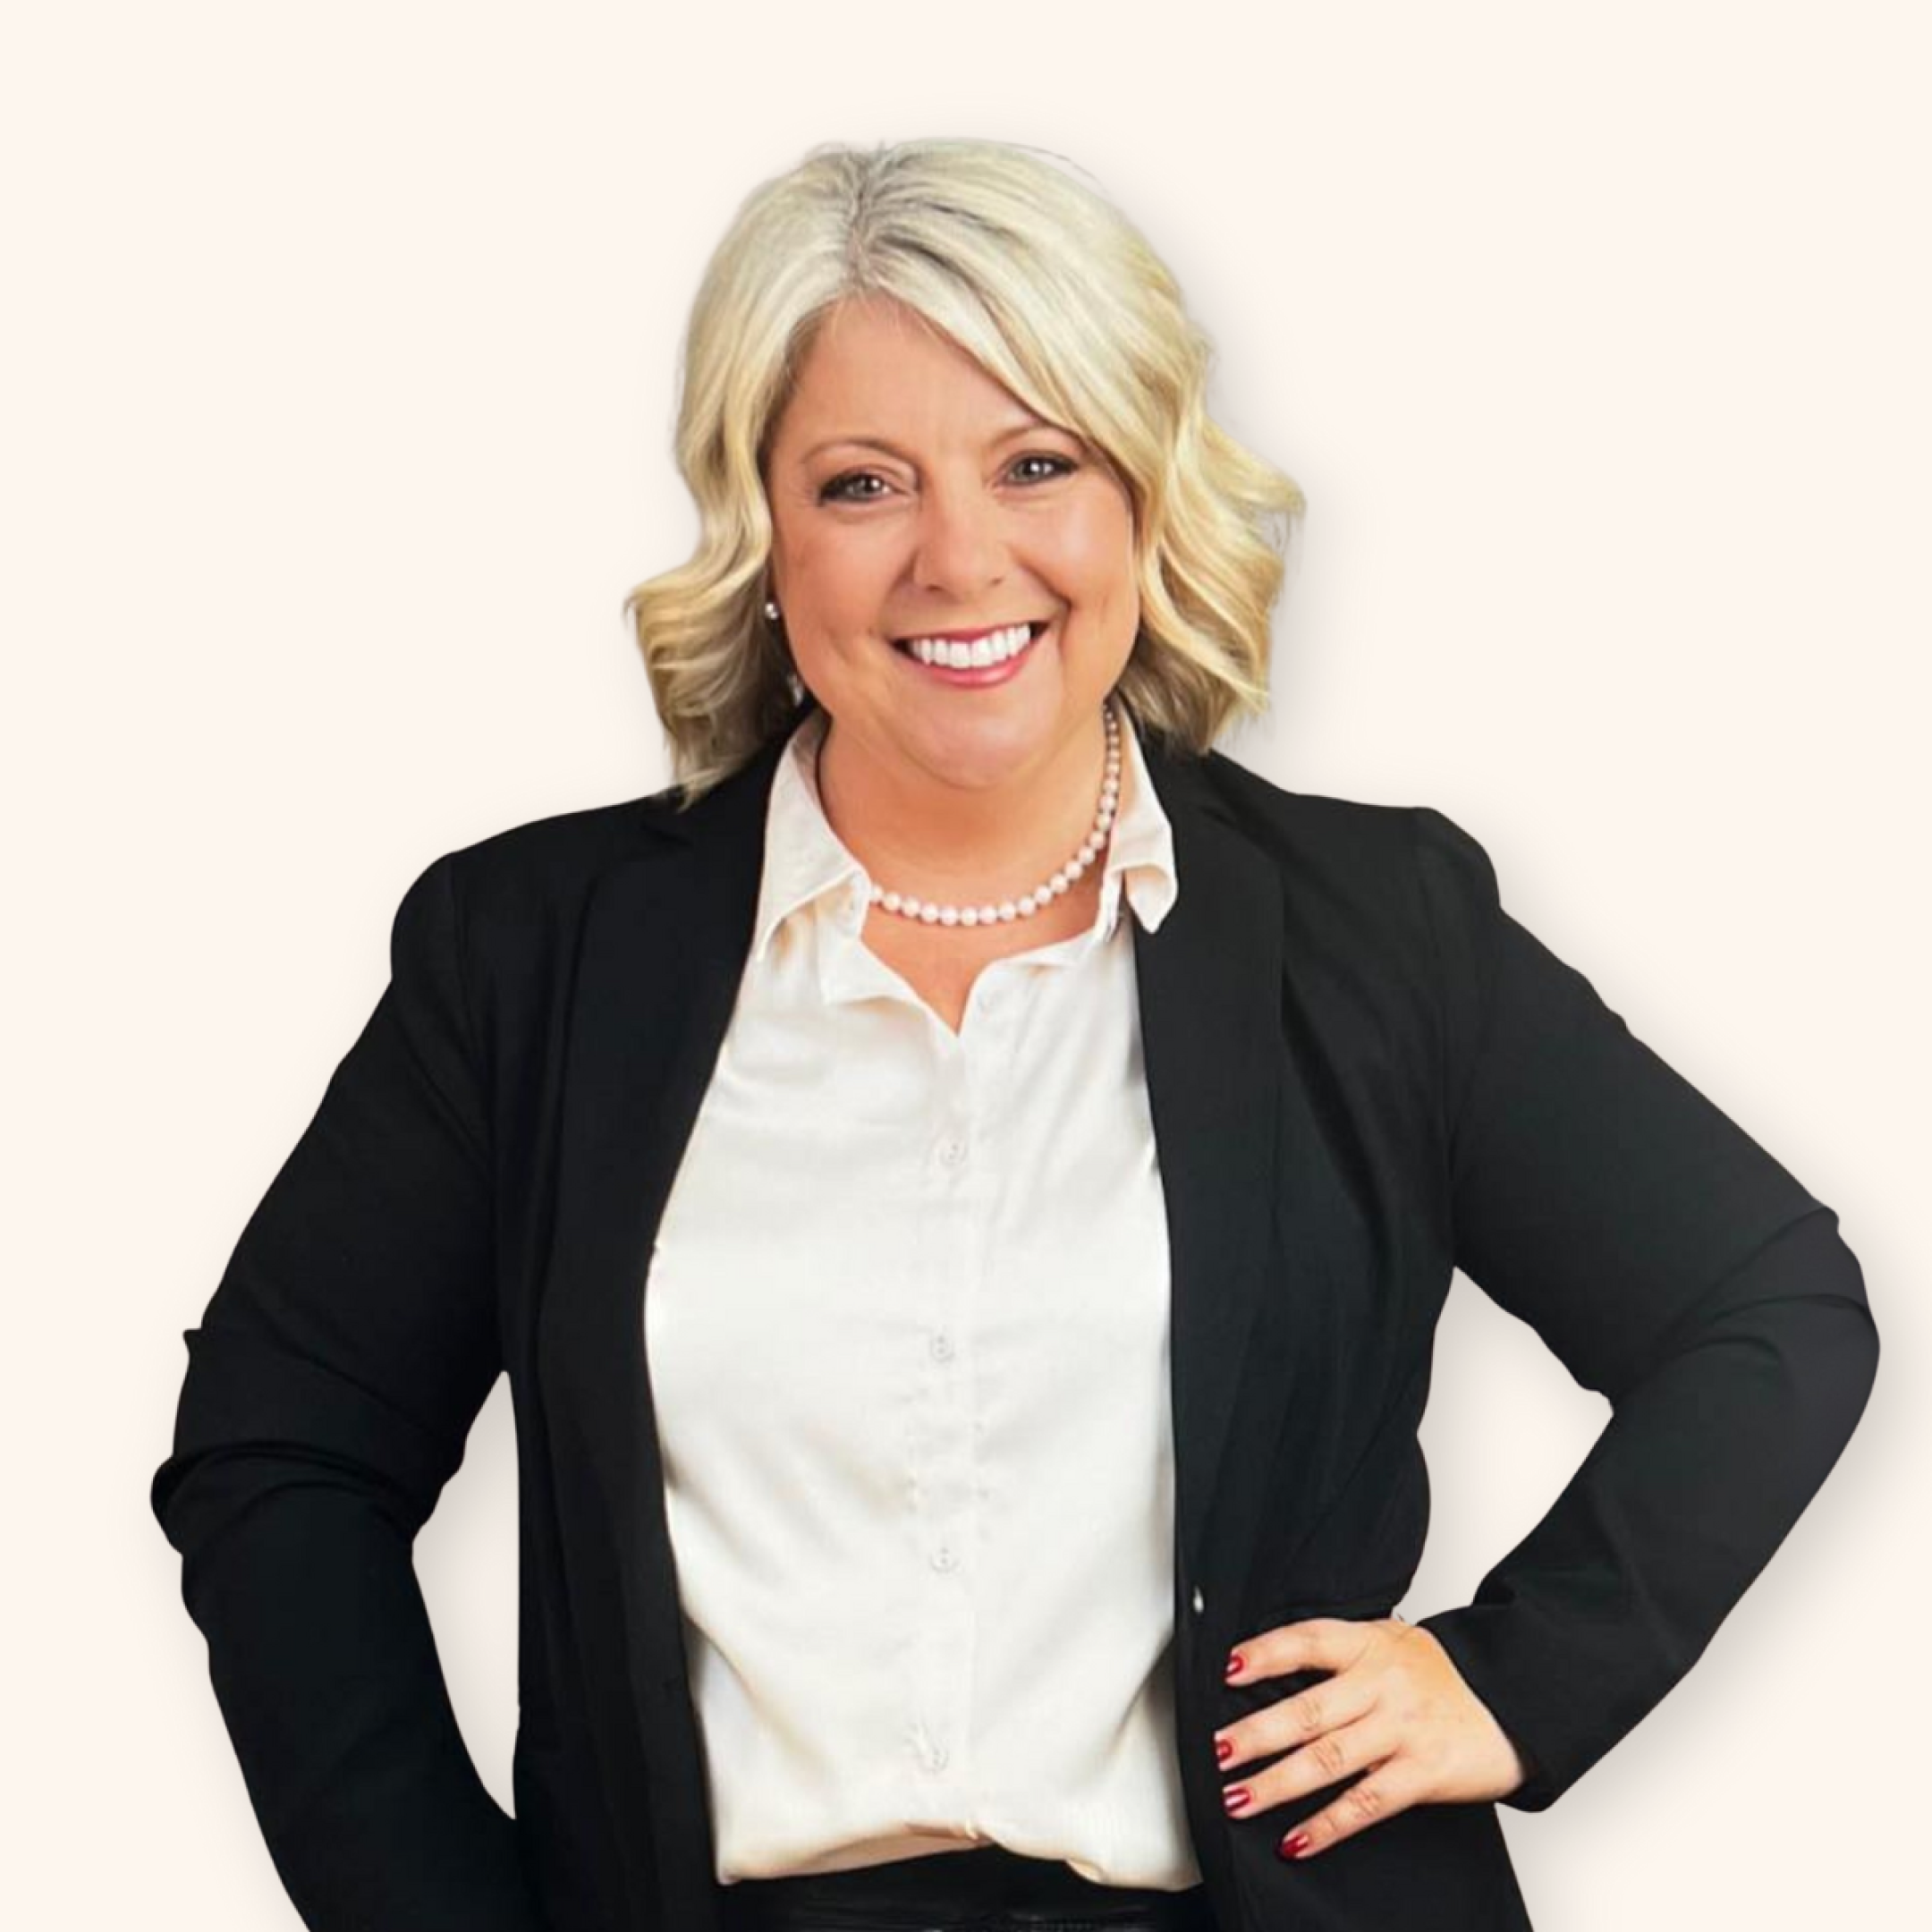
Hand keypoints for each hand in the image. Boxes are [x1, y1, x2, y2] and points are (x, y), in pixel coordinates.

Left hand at [1214, 1613, 1527, 1860]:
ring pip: (1329, 1759)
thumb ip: (1339, 1656)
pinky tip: (1296, 1840)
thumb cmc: (1438, 1675)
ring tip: (1238, 1798)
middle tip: (1218, 1750)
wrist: (1511, 1700)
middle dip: (1258, 1732)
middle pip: (1309, 1709)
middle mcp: (1383, 1684)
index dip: (1266, 1653)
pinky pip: (1366, 1803)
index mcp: (1369, 1644)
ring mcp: (1402, 1730)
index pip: (1309, 1641)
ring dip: (1277, 1783)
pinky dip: (1328, 1826)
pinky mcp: (1422, 1773)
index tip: (1227, 1669)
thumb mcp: (1389, 1644)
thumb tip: (1269, 1671)